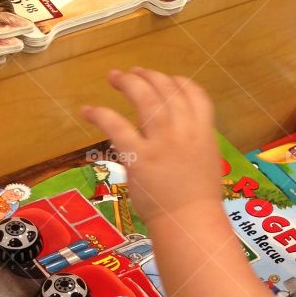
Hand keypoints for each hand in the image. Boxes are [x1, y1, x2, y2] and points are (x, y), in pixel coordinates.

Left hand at [82, 69, 221, 226]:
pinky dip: (100, 114)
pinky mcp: (139, 157)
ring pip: (145, 98)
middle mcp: (184, 132)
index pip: (194, 93)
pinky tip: (88, 111)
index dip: (178, 81)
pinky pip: (116, 126)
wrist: (190, 223)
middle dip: (148, 76)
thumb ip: (194, 142)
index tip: (166, 80)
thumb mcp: (206, 162)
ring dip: (128, 82)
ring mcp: (162, 143)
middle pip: (166, 90)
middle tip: (133, 73)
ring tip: (115, 77)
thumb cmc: (198, 201)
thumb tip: (180, 133)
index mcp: (204, 132)